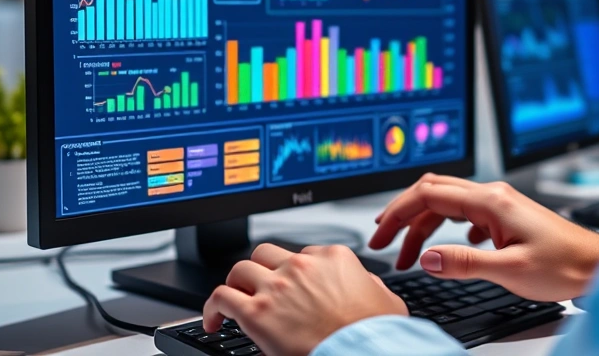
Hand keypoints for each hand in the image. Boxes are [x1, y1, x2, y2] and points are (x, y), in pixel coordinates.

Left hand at [203, 243, 407, 355]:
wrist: (364, 352)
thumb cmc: (376, 333)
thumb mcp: (387, 301)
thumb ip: (371, 285)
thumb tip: (366, 284)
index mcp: (332, 258)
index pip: (303, 254)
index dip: (294, 272)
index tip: (291, 287)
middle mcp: (301, 266)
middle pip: (266, 254)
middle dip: (260, 270)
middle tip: (259, 288)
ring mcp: (277, 286)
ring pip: (240, 269)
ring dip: (236, 285)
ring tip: (233, 301)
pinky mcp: (256, 312)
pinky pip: (221, 297)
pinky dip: (211, 307)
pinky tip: (213, 320)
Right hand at [370, 174, 598, 301]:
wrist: (598, 265)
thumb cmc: (565, 265)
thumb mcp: (510, 270)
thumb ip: (464, 262)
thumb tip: (427, 258)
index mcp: (490, 201)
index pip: (429, 194)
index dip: (398, 211)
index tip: (380, 232)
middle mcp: (493, 195)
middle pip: (433, 193)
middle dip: (403, 215)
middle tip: (383, 239)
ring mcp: (499, 204)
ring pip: (448, 204)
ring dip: (423, 225)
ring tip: (409, 254)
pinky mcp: (506, 216)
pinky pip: (464, 213)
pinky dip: (446, 228)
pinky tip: (449, 249)